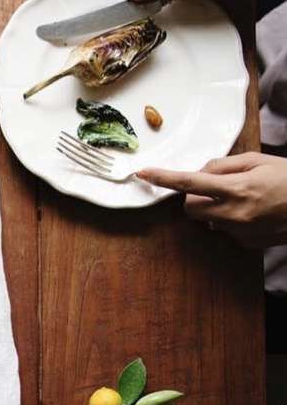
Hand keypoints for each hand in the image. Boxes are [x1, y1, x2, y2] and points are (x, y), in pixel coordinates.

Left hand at [135, 154, 286, 248]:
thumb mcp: (260, 161)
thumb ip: (225, 165)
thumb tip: (200, 173)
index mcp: (237, 188)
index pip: (190, 183)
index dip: (164, 178)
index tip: (144, 173)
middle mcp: (234, 213)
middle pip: (190, 207)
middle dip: (195, 196)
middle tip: (217, 187)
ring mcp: (239, 232)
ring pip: (207, 220)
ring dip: (214, 208)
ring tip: (244, 198)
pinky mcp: (246, 244)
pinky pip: (224, 230)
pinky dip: (230, 220)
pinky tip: (254, 212)